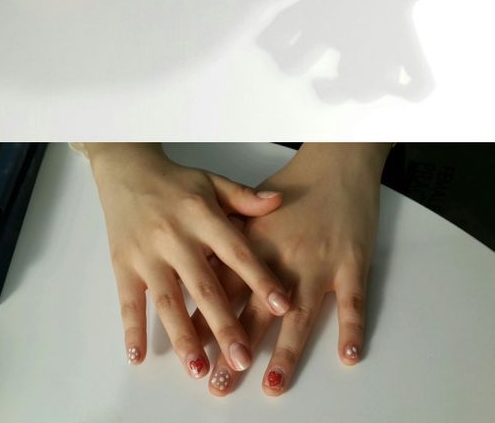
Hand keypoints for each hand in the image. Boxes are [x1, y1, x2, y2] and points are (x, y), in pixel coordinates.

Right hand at [88, 144, 289, 379]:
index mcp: (203, 216)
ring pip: (168, 301)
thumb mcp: (212, 181)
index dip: (260, 279)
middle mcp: (176, 237)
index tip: (283, 307)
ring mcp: (148, 254)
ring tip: (199, 370)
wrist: (126, 169)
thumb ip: (244, 197)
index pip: (237, 251)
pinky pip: (128, 302)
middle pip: (204, 286)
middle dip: (224, 326)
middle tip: (242, 360)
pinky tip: (138, 357)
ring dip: (183, 337)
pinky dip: (132, 331)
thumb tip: (278, 201)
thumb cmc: (176, 182)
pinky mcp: (123, 265)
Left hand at [191, 143, 387, 395]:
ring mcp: (318, 261)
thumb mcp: (251, 205)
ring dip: (286, 351)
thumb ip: (225, 238)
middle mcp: (282, 256)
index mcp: (253, 242)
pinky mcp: (351, 262)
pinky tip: (349, 355)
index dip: (205, 321)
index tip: (190, 351)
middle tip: (220, 384)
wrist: (336, 160)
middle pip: (255, 310)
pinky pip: (353, 301)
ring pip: (300, 313)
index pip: (222, 289)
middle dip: (236, 348)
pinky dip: (352, 328)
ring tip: (273, 383)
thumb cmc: (294, 184)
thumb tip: (198, 265)